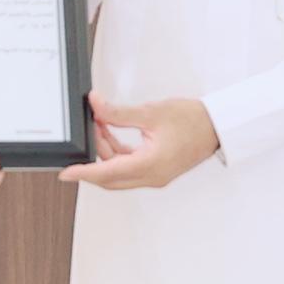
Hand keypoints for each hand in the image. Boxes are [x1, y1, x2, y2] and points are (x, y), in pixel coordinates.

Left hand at [59, 93, 217, 191]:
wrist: (217, 126)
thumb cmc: (193, 120)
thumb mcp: (151, 112)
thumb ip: (119, 112)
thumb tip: (96, 106)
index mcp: (150, 166)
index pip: (108, 173)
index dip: (84, 173)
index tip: (66, 172)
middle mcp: (151, 176)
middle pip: (110, 177)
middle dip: (92, 157)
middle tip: (83, 134)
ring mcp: (155, 176)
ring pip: (118, 171)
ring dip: (105, 151)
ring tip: (100, 123)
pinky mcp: (157, 170)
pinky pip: (129, 166)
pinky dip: (117, 152)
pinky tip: (112, 132)